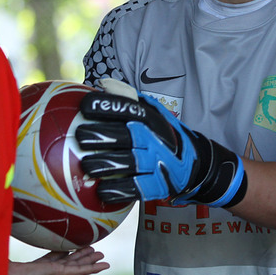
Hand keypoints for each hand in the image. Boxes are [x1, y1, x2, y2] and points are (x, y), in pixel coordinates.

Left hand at [4, 246, 109, 274]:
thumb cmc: (10, 267)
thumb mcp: (17, 252)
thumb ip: (17, 243)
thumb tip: (5, 228)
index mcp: (41, 265)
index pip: (58, 257)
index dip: (68, 252)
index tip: (74, 247)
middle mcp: (51, 270)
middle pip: (71, 261)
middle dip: (83, 256)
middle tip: (95, 250)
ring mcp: (57, 272)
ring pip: (78, 265)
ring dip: (90, 261)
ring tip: (102, 256)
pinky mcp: (61, 274)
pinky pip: (80, 271)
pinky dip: (92, 268)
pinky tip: (103, 266)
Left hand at [74, 78, 246, 206]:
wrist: (195, 163)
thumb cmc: (161, 136)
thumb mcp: (151, 113)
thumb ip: (127, 99)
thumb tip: (104, 83)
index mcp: (151, 119)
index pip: (128, 108)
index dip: (106, 106)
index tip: (84, 106)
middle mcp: (155, 139)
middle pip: (127, 135)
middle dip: (102, 135)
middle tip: (80, 136)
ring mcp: (157, 163)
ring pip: (129, 163)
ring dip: (106, 164)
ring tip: (86, 165)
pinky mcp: (158, 186)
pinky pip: (136, 189)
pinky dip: (118, 191)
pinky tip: (101, 190)